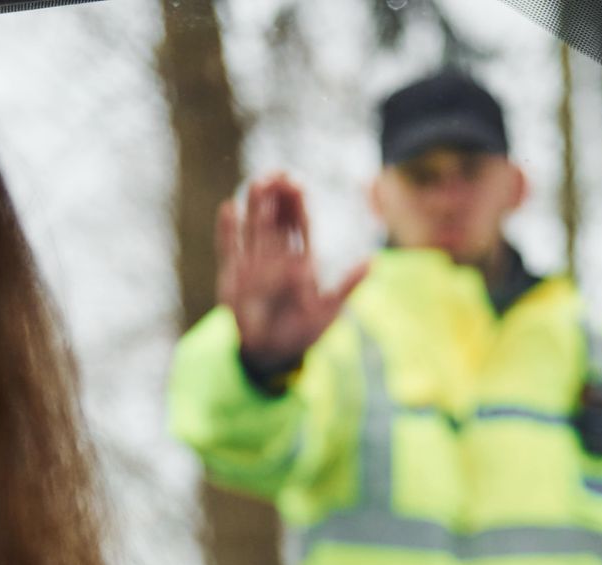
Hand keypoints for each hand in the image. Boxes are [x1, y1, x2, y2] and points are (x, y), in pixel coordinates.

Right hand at [216, 174, 368, 371]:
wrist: (272, 353)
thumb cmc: (303, 333)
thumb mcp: (330, 310)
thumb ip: (348, 285)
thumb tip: (372, 262)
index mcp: (301, 262)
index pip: (301, 226)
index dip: (299, 204)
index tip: (297, 182)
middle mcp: (277, 258)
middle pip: (278, 220)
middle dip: (278, 198)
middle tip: (277, 173)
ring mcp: (254, 265)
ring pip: (256, 229)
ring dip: (256, 207)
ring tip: (257, 182)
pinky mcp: (234, 276)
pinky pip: (230, 248)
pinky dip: (229, 229)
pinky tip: (229, 207)